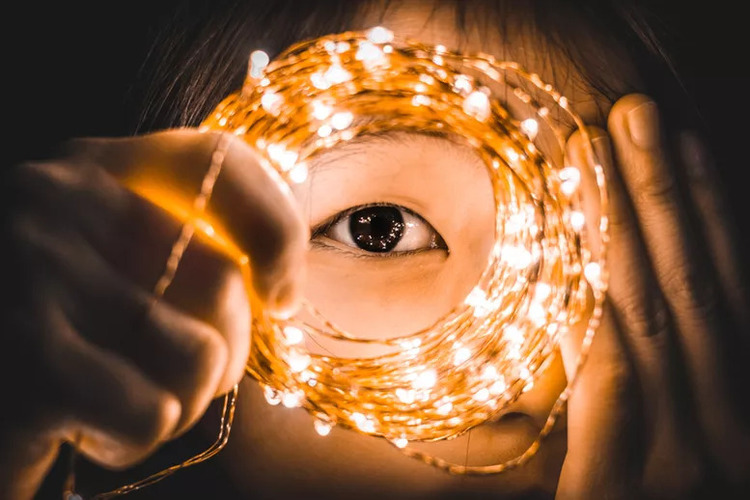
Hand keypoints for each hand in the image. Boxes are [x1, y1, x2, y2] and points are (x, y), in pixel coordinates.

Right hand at [0, 130, 307, 497]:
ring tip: (125, 401)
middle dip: (226, 352)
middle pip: (222, 281)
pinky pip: (154, 412)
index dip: (274, 229)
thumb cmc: (49, 335)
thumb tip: (282, 293)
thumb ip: (177, 252)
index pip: (215, 161)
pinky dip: (136, 440)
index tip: (281, 294)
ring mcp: (35, 277)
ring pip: (200, 353)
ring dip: (183, 402)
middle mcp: (54, 203)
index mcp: (85, 171)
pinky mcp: (30, 364)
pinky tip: (86, 432)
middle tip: (177, 379)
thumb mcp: (106, 267)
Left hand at [556, 95, 748, 497]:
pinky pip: (612, 377)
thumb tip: (601, 309)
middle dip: (666, 194)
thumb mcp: (657, 447)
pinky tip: (578, 240)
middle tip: (634, 116)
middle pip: (691, 285)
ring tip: (601, 150)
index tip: (668, 145)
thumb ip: (634, 384)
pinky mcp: (637, 485)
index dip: (698, 210)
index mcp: (732, 406)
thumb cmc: (647, 495)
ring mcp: (691, 454)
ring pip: (654, 313)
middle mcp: (726, 421)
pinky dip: (599, 302)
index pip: (713, 290)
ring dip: (627, 225)